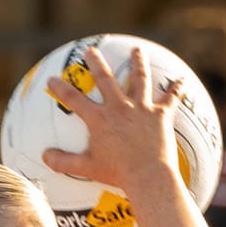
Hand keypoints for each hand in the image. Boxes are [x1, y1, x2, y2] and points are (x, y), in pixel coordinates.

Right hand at [42, 44, 178, 196]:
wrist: (147, 176)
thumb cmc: (117, 174)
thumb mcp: (86, 168)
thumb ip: (64, 162)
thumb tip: (44, 156)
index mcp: (100, 119)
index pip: (75, 100)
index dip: (61, 89)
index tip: (52, 79)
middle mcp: (119, 108)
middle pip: (106, 79)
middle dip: (97, 63)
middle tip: (92, 50)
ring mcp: (141, 109)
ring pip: (139, 79)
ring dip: (137, 63)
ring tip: (136, 51)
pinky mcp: (160, 115)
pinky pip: (170, 99)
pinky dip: (176, 89)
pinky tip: (181, 80)